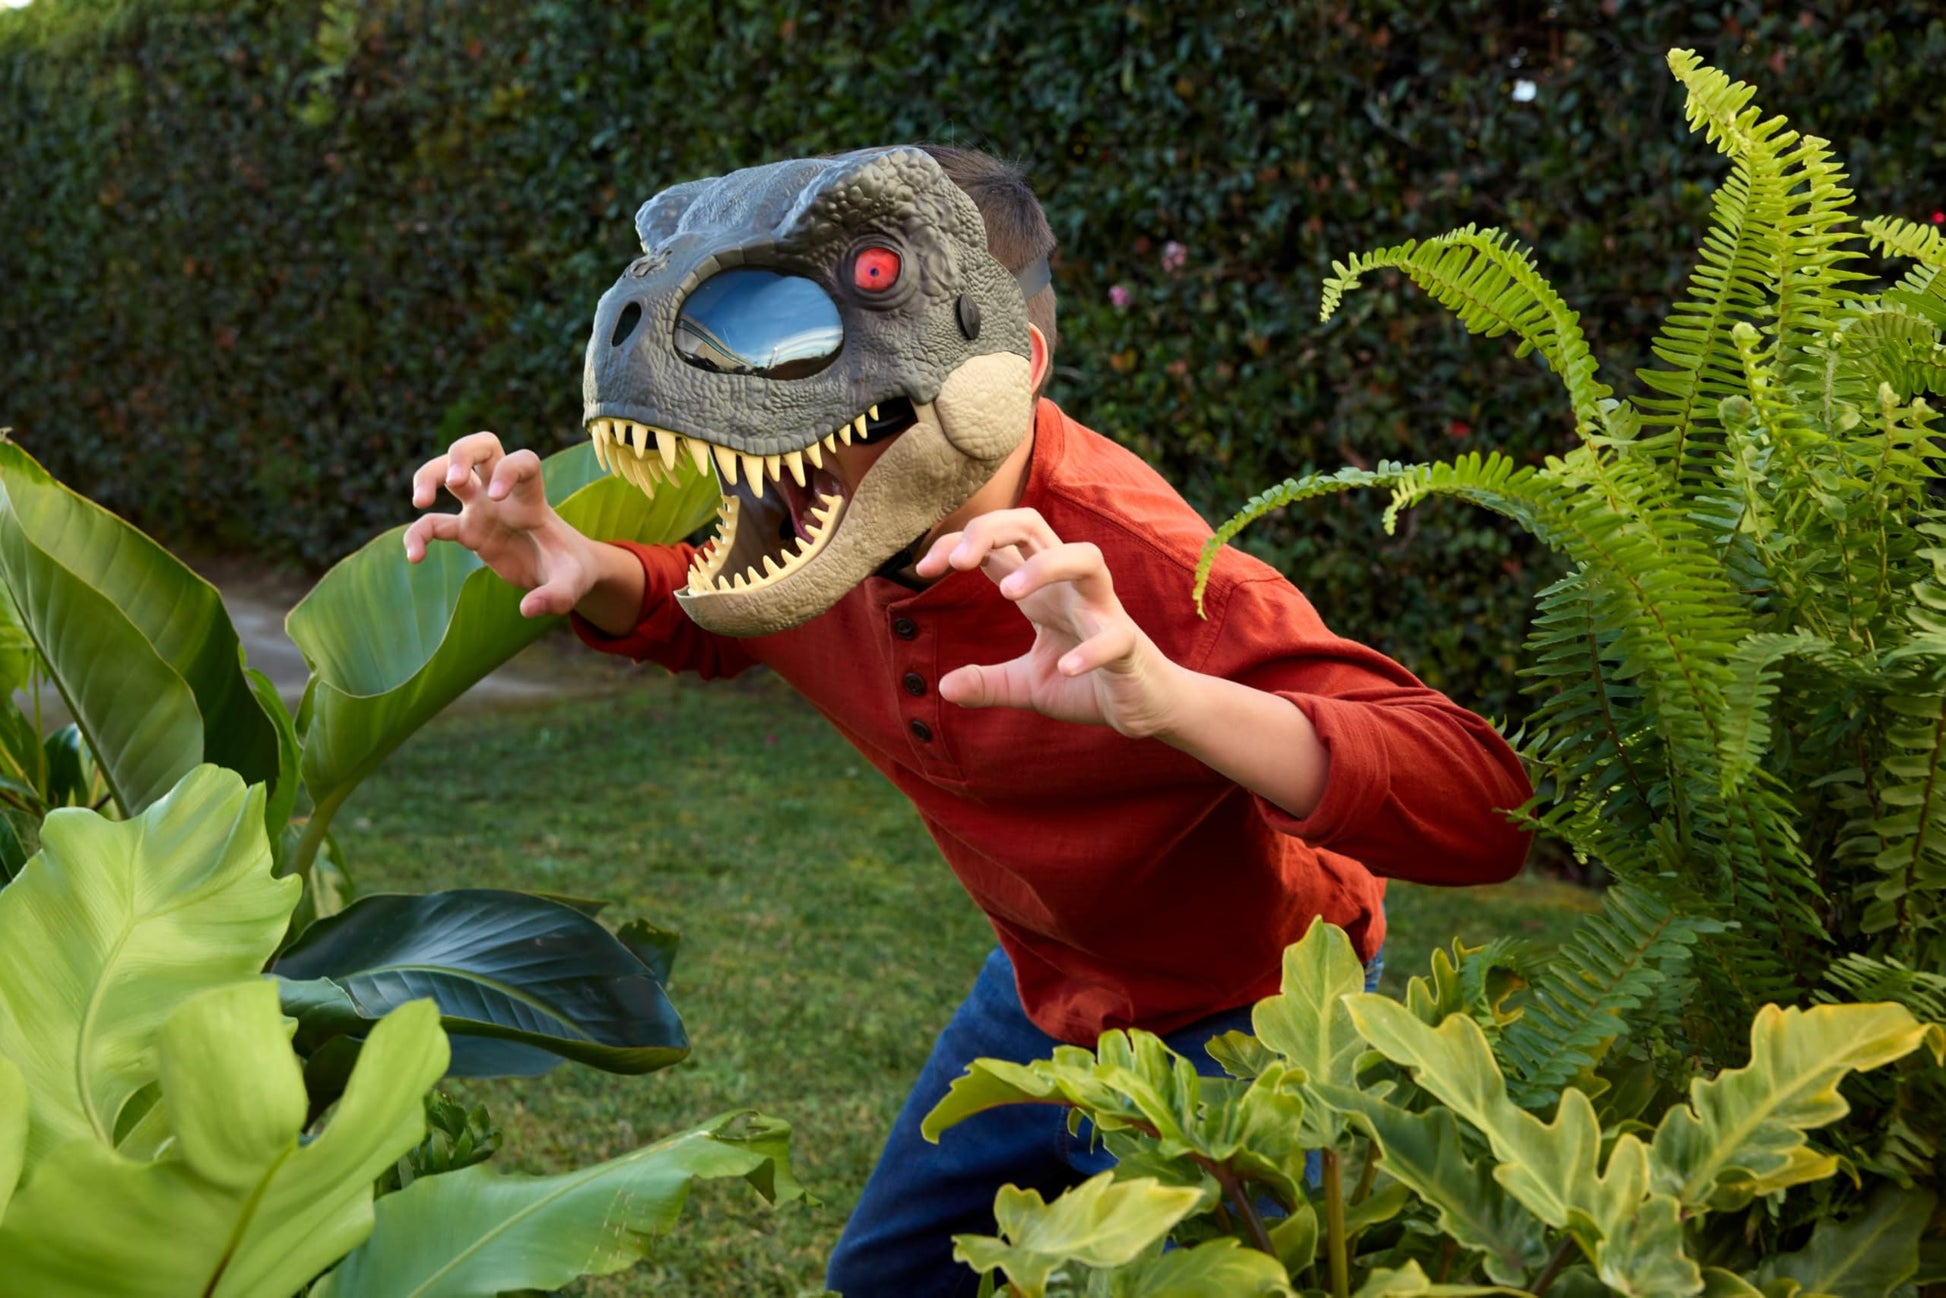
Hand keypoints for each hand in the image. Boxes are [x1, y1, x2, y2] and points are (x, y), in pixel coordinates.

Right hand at [405, 432, 602, 617]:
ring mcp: (483, 509)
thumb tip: (527, 609)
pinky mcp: (467, 531)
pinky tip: (414, 558)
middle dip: (461, 452)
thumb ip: (557, 596)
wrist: (563, 572)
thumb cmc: (571, 570)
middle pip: (481, 446)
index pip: (522, 461)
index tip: (499, 497)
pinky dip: (418, 535)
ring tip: (420, 502)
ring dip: (429, 475)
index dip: (509, 470)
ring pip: (448, 471)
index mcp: (533, 499)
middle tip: (454, 480)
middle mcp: (505, 495)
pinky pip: (433, 524)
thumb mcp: (574, 584)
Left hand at [914, 508, 1185, 736]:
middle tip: (956, 563)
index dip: (957, 543)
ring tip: (1008, 594)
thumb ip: (988, 683)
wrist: (1143, 708)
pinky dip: (1090, 649)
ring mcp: (1102, 610)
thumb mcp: (1027, 685)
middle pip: (1034, 525)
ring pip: (1086, 557)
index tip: (924, 569)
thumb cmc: (1087, 683)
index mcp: (1042, 589)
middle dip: (992, 529)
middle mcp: (1069, 587)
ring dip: (1046, 567)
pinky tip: (1066, 668)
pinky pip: (1112, 636)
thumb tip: (941, 687)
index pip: (997, 543)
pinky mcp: (1127, 644)